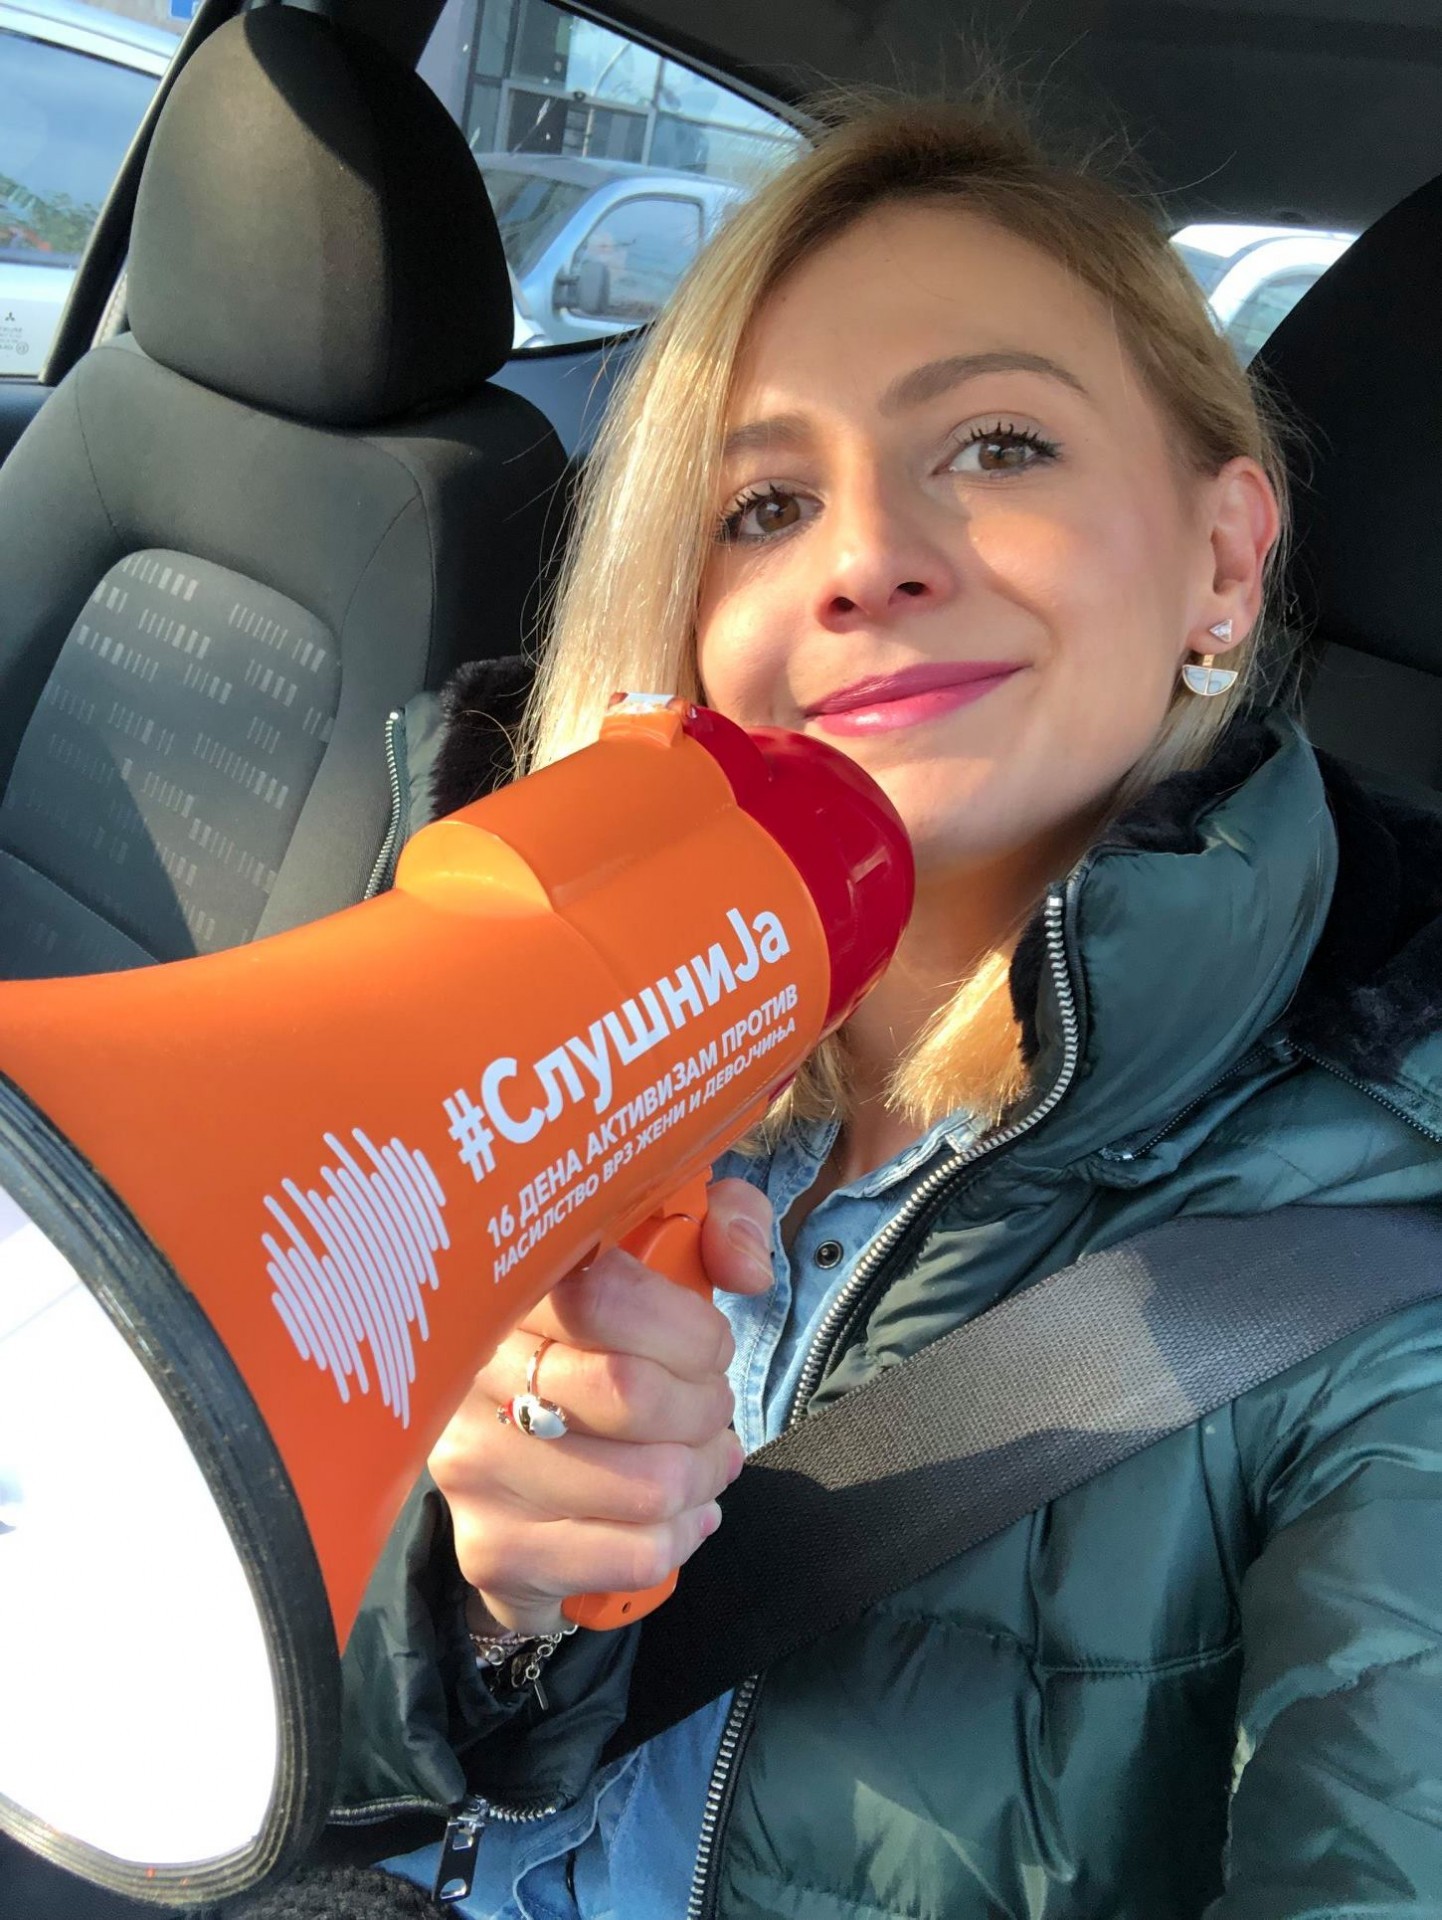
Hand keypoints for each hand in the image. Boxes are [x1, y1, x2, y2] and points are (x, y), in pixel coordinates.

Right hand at [429, 1177, 774, 1635]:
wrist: (506, 1460)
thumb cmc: (598, 1344)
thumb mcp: (661, 1249)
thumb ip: (719, 1221)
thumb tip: (746, 1270)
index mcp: (506, 1286)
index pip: (605, 1297)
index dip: (689, 1331)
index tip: (711, 1347)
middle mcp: (471, 1373)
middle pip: (630, 1395)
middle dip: (706, 1408)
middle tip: (713, 1409)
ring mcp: (473, 1465)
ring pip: (646, 1484)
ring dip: (704, 1474)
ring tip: (705, 1460)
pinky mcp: (491, 1547)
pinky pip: (631, 1554)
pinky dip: (682, 1536)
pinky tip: (682, 1514)